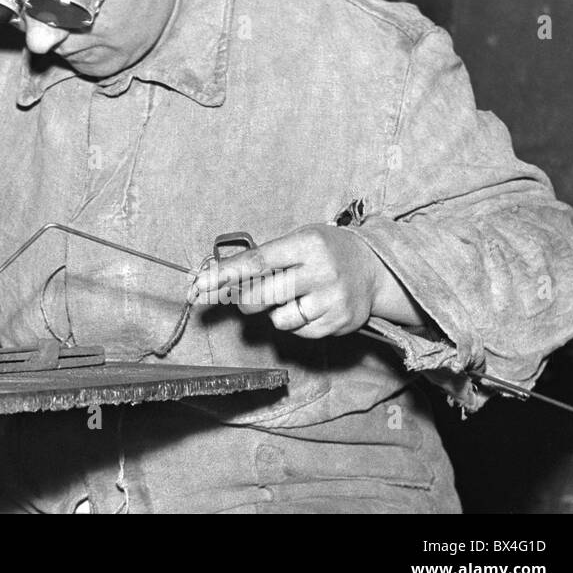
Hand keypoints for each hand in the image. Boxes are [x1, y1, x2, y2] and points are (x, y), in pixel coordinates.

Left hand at [188, 224, 382, 337]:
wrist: (373, 268)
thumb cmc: (323, 251)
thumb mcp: (297, 240)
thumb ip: (262, 259)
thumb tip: (215, 278)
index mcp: (306, 245)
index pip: (256, 262)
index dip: (224, 275)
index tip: (198, 285)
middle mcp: (321, 272)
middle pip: (261, 296)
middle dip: (243, 299)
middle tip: (244, 295)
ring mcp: (332, 300)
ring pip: (278, 319)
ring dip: (274, 311)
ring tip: (292, 295)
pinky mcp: (339, 323)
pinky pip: (299, 332)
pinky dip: (295, 323)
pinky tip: (309, 307)